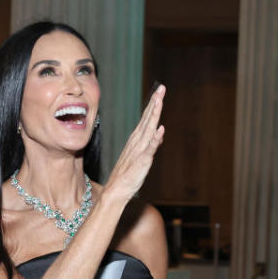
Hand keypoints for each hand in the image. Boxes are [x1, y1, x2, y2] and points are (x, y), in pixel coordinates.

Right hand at [102, 84, 166, 203]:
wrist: (116, 191)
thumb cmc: (127, 176)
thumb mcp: (142, 157)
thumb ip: (151, 145)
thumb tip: (159, 134)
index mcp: (136, 140)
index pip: (146, 119)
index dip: (153, 106)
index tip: (159, 93)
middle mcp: (136, 142)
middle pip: (147, 119)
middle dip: (154, 103)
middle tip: (161, 88)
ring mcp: (139, 151)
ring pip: (148, 129)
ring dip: (154, 115)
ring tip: (159, 100)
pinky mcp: (141, 161)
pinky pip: (149, 148)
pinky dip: (154, 139)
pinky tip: (160, 130)